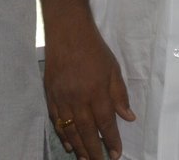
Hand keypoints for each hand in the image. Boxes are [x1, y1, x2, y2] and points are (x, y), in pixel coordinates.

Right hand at [44, 18, 133, 158]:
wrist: (67, 31)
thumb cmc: (94, 49)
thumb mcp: (113, 69)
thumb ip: (119, 95)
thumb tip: (128, 117)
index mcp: (97, 92)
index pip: (106, 123)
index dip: (111, 141)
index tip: (116, 154)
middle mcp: (78, 98)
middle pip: (86, 131)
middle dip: (94, 150)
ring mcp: (62, 97)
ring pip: (70, 129)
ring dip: (78, 146)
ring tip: (85, 159)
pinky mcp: (50, 93)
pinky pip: (56, 119)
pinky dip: (62, 133)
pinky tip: (68, 143)